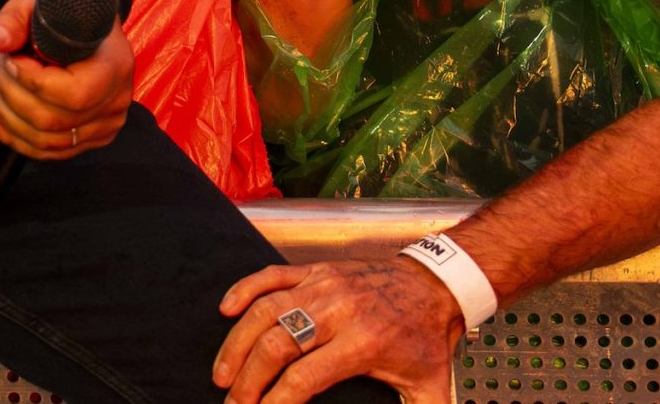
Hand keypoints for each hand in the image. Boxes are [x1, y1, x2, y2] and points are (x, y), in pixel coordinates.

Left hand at [0, 0, 134, 160]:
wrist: (89, 18)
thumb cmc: (65, 6)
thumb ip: (13, 19)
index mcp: (114, 65)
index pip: (71, 94)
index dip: (28, 81)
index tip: (5, 58)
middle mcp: (115, 100)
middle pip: (53, 121)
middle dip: (9, 96)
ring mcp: (106, 124)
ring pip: (47, 141)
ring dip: (7, 118)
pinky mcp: (93, 137)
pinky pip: (50, 151)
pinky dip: (14, 139)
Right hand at [213, 258, 463, 401]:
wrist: (437, 285)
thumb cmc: (428, 339)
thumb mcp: (431, 390)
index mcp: (363, 343)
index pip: (304, 377)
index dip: (275, 400)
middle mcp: (338, 311)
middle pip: (276, 345)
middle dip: (248, 380)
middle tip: (232, 402)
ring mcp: (323, 285)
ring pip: (266, 311)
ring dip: (237, 343)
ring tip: (222, 372)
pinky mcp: (316, 269)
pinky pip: (271, 276)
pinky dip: (244, 291)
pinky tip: (226, 311)